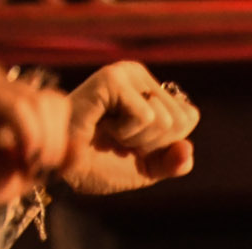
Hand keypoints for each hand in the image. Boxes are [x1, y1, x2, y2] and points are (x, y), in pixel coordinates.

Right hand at [0, 62, 70, 248]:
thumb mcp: (28, 173)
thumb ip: (57, 159)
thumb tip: (82, 144)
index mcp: (11, 95)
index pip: (58, 104)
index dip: (62, 140)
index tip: (42, 168)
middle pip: (55, 101)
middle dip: (55, 142)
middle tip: (34, 168)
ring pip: (40, 103)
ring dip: (43, 143)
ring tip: (25, 164)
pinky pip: (19, 106)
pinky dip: (30, 136)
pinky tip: (20, 155)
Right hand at [58, 62, 197, 195]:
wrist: (62, 169)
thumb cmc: (98, 163)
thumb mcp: (147, 170)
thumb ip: (173, 162)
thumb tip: (187, 149)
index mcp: (148, 90)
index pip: (189, 117)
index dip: (165, 143)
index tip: (133, 143)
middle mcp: (137, 75)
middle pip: (181, 119)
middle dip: (152, 143)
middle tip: (118, 140)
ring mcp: (124, 74)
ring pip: (166, 119)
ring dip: (137, 139)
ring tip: (108, 133)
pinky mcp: (111, 79)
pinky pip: (147, 116)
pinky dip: (127, 133)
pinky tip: (102, 126)